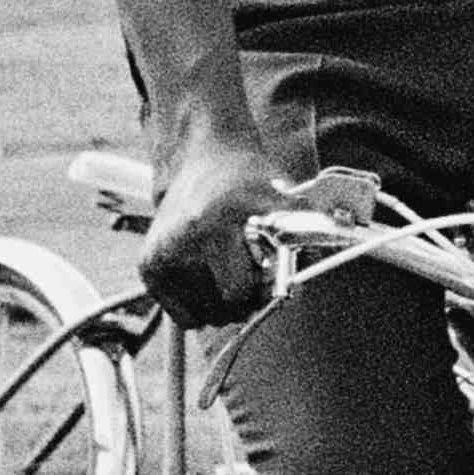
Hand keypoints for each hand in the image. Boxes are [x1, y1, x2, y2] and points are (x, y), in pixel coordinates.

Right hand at [139, 122, 305, 325]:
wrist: (206, 157)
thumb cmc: (249, 182)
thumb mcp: (282, 199)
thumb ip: (306, 232)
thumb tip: (325, 263)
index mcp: (220, 221)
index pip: (241, 291)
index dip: (262, 292)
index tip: (271, 279)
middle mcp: (185, 237)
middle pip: (224, 308)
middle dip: (244, 300)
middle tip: (251, 276)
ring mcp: (162, 253)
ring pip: (203, 317)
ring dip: (221, 304)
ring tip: (227, 272)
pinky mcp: (148, 266)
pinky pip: (182, 316)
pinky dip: (198, 306)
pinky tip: (206, 276)